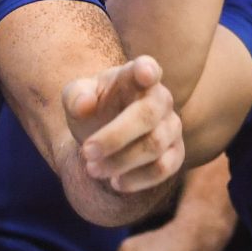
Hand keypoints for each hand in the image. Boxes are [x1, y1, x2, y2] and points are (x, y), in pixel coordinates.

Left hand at [65, 55, 184, 196]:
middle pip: (147, 115)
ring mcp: (172, 125)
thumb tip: (84, 105)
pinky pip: (164, 168)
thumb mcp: (76, 98)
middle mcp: (161, 97)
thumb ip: (76, 97)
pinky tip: (115, 182)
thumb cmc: (93, 107)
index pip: (147, 68)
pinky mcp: (176, 152)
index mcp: (136, 75)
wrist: (104, 132)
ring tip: (92, 169)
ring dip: (120, 162)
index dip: (148, 70)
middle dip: (114, 137)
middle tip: (86, 152)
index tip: (144, 73)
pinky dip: (138, 179)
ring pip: (154, 145)